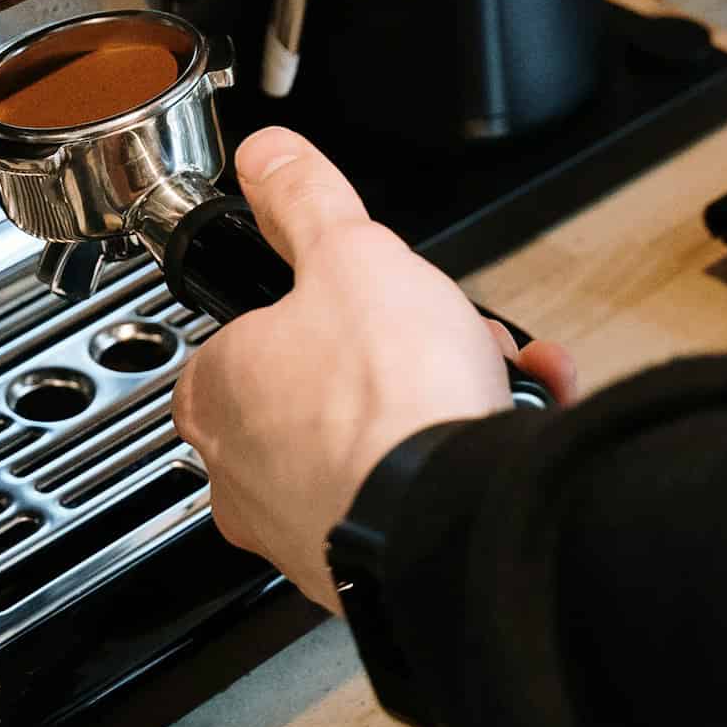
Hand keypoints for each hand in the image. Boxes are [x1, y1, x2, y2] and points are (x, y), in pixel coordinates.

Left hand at [171, 128, 575, 610]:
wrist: (452, 519)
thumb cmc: (387, 401)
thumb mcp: (349, 252)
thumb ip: (305, 200)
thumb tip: (269, 158)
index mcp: (219, 392)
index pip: (245, 335)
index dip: (318, 304)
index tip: (361, 294)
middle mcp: (245, 474)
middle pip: (325, 388)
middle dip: (401, 351)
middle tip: (439, 333)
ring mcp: (304, 528)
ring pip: (376, 443)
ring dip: (441, 398)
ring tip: (488, 376)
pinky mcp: (366, 567)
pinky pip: (417, 494)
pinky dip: (464, 456)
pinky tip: (507, 427)